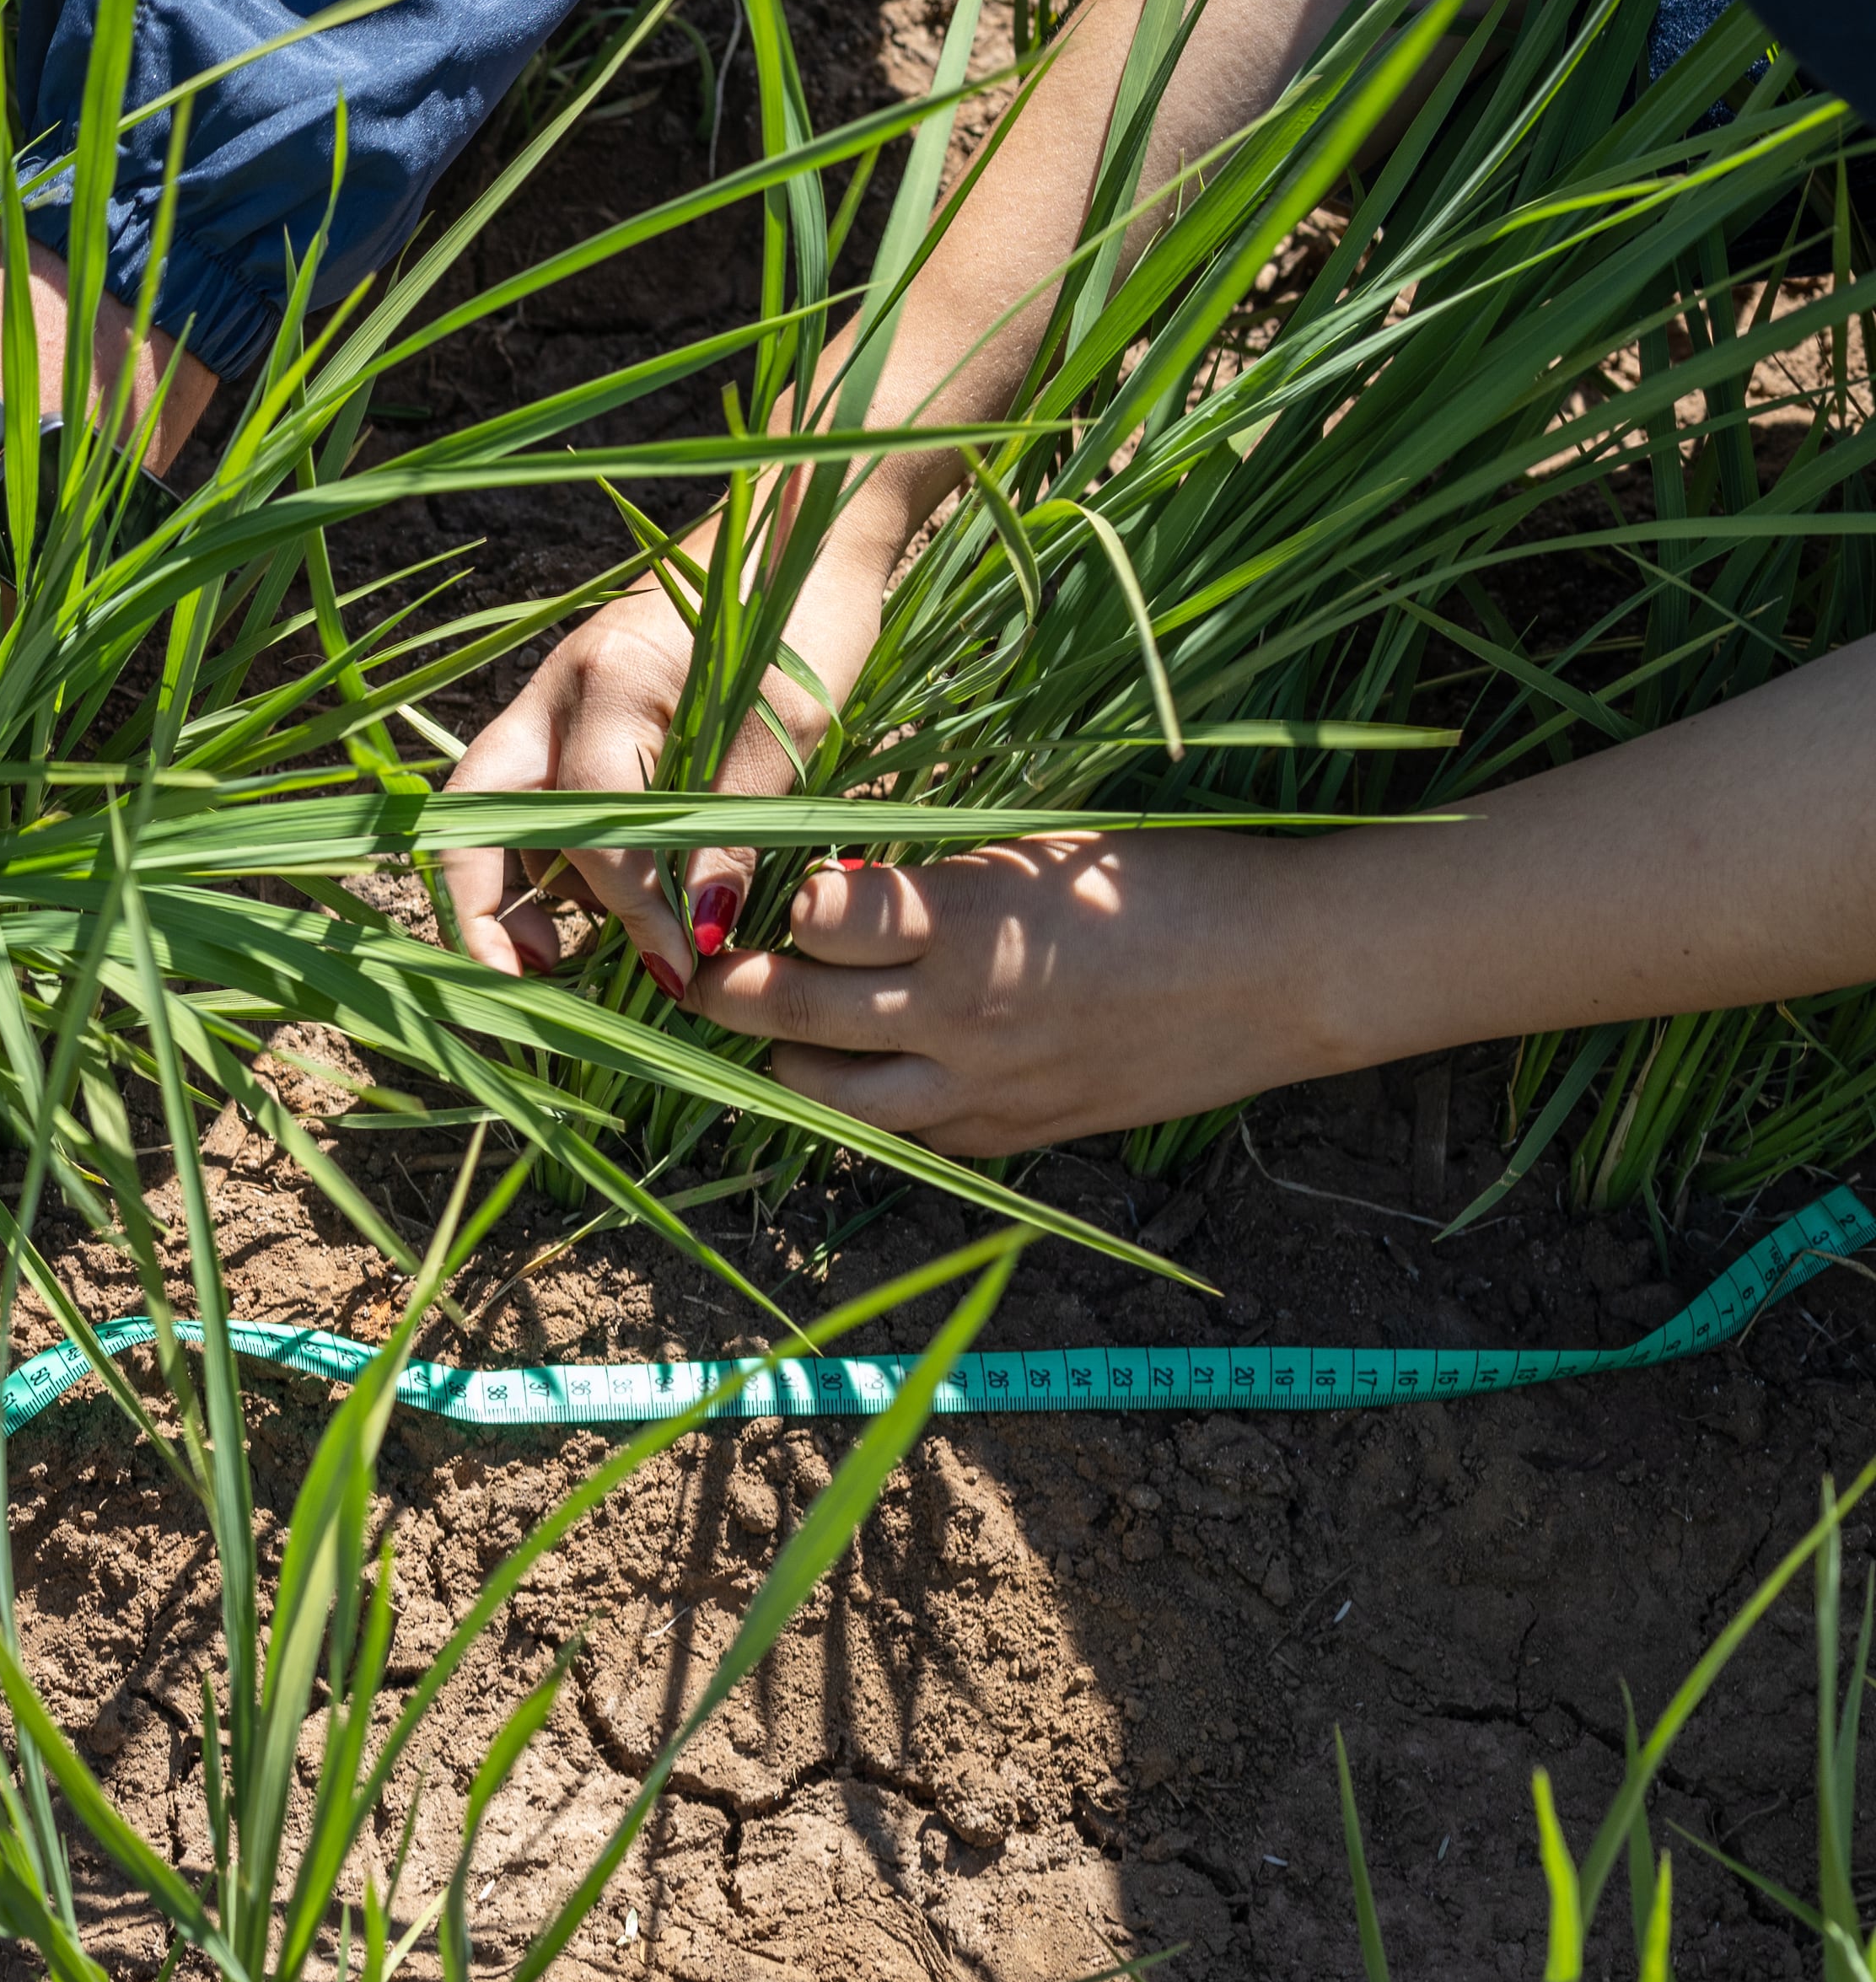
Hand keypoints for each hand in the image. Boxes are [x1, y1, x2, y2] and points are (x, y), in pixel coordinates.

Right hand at [433, 523, 895, 988]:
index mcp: (608, 680)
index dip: (631, 907)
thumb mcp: (785, 734)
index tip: (681, 964)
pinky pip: (532, 801)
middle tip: (517, 981)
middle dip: (475, 907)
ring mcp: (552, 699)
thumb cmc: (804, 621)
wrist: (803, 534)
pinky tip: (590, 909)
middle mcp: (555, 690)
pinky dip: (547, 860)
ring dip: (511, 889)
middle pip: (472, 813)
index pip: (591, 823)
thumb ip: (729, 833)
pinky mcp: (571, 716)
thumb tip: (696, 939)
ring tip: (561, 959)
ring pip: (493, 811)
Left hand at [681, 834, 1356, 1156]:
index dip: (769, 899)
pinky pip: (905, 1135)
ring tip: (763, 1020)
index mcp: (966, 925)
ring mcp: (984, 1088)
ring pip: (824, 1093)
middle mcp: (959, 1016)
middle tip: (692, 965)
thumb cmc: (1172, 881)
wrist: (1290, 971)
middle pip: (788, 1012)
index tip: (748, 880)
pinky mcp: (1016, 1134)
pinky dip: (863, 1103)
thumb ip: (935, 873)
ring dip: (778, 1057)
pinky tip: (858, 1065)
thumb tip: (833, 875)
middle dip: (722, 987)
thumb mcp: (1040, 846)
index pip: (813, 919)